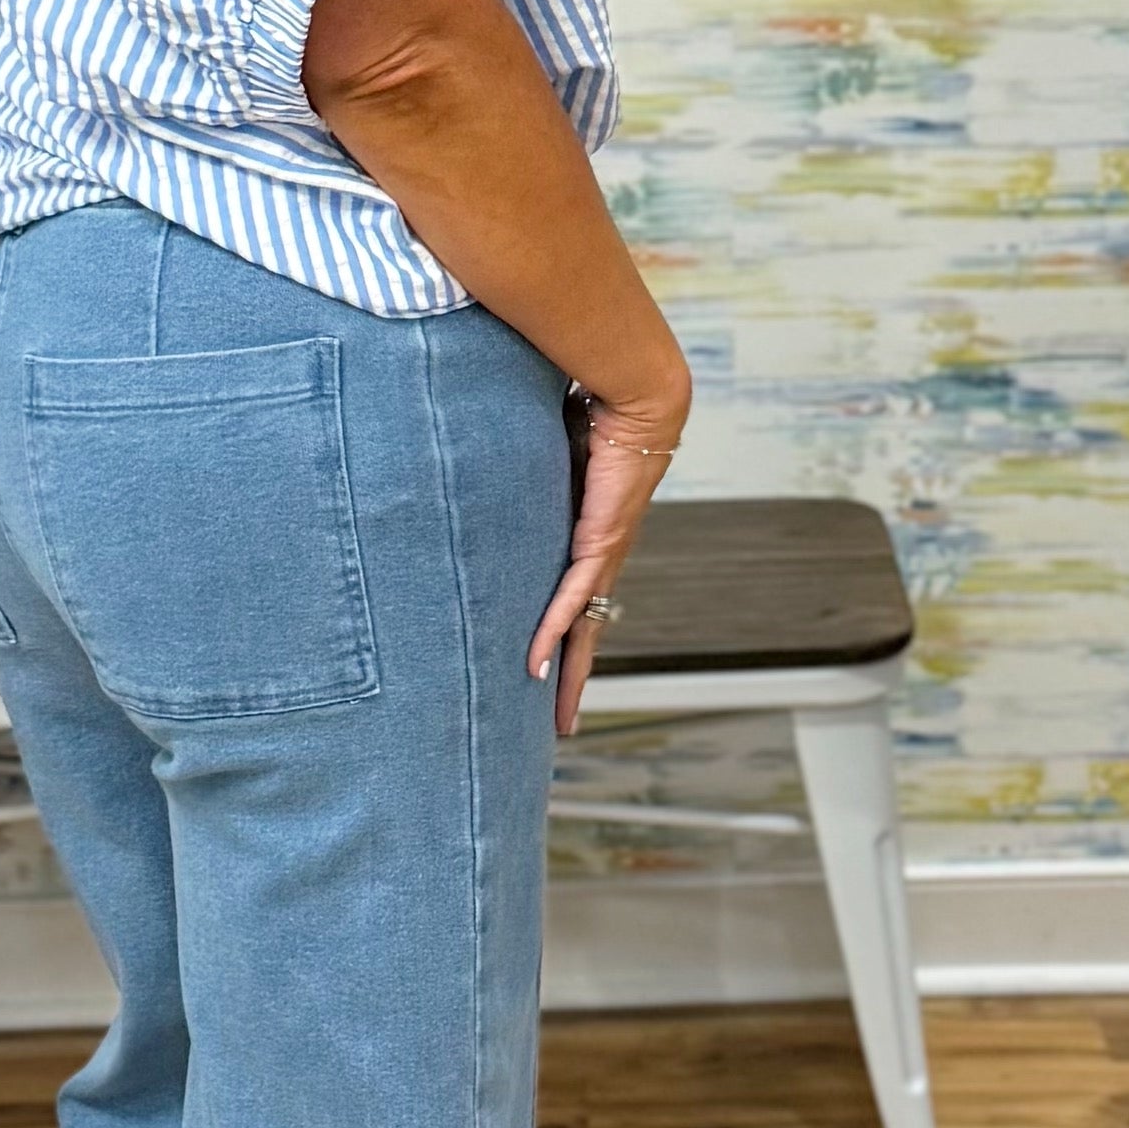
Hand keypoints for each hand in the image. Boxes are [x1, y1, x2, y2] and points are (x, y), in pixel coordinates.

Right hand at [529, 378, 688, 734]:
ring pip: (583, 633)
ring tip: (556, 718)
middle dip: (573, 684)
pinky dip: (550, 633)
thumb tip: (490, 459)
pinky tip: (534, 664)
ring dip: (568, 678)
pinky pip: (569, 600)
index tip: (552, 675)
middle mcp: (603, 560)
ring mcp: (603, 557)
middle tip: (560, 725)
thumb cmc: (600, 418)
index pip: (578, 607)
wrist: (638, 403)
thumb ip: (527, 473)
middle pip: (586, 637)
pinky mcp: (597, 544)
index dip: (566, 643)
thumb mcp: (552, 457)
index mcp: (593, 545)